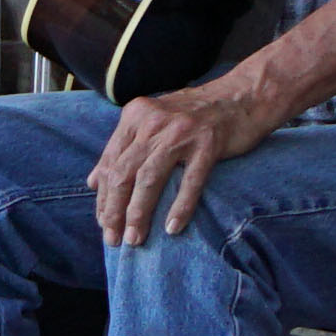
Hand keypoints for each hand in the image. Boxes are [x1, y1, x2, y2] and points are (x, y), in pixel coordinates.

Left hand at [88, 78, 280, 247]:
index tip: (102, 223)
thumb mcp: (151, 123)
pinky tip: (172, 228)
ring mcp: (181, 132)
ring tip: (135, 239)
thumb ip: (122, 148)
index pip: (109, 163)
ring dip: (138, 213)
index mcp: (135, 116)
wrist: (242, 96)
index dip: (103, 197)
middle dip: (114, 211)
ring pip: (149, 179)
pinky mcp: (208, 144)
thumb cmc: (194, 115)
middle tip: (113, 239)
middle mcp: (153, 122)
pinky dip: (180, 207)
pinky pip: (190, 181)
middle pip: (123, 173)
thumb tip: (92, 181)